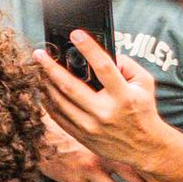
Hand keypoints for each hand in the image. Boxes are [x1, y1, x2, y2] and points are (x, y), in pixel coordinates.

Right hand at [36, 117, 139, 181]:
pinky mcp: (73, 180)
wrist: (33, 129)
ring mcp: (88, 172)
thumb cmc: (61, 122)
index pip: (138, 159)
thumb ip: (106, 133)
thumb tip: (126, 142)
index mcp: (109, 141)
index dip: (155, 174)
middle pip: (133, 180)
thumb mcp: (88, 123)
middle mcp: (102, 156)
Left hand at [41, 30, 170, 174]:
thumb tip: (100, 54)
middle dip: (51, 67)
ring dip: (46, 84)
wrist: (143, 147)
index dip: (89, 49)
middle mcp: (105, 112)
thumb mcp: (144, 83)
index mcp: (123, 96)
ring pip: (60, 102)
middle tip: (39, 54)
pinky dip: (48, 102)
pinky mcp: (82, 136)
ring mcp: (91, 126)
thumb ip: (126, 64)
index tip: (75, 34)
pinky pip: (58, 118)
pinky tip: (44, 90)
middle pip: (71, 86)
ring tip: (38, 70)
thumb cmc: (142, 109)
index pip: (104, 67)